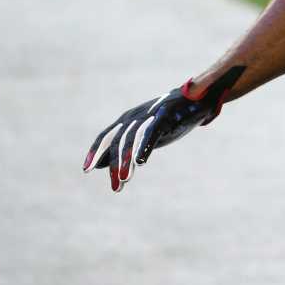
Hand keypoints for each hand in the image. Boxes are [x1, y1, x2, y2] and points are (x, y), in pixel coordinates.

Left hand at [82, 66, 244, 191]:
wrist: (198, 98)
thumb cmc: (170, 119)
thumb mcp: (145, 134)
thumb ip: (125, 147)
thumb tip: (100, 164)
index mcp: (128, 119)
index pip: (106, 136)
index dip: (96, 152)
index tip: (86, 169)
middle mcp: (135, 116)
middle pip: (118, 141)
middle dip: (115, 164)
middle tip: (116, 186)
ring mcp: (150, 114)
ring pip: (133, 138)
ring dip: (127, 159)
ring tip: (125, 179)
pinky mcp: (165, 115)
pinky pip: (152, 133)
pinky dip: (144, 147)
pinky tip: (140, 162)